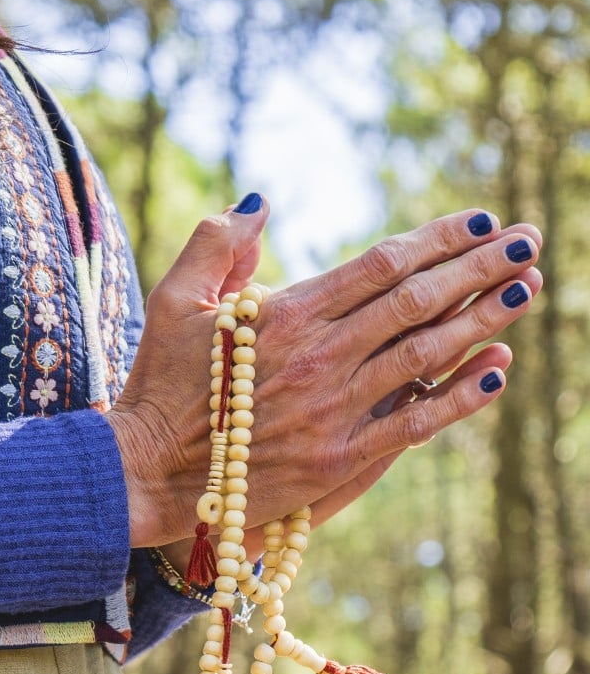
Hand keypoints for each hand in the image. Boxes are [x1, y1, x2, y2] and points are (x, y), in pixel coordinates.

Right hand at [106, 199, 542, 554]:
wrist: (145, 472)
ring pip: (426, 354)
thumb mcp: (172, 300)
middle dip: (480, 266)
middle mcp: (318, 356)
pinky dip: (459, 396)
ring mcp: (332, 410)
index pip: (382, 263)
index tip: (482, 221)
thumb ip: (215, 243)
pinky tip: (497, 371)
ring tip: (527, 289)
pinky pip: (413, 422)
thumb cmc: (157, 386)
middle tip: (528, 240)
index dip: (439, 238)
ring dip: (484, 318)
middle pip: (418, 301)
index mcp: (285, 314)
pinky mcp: (335, 460)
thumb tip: (258, 202)